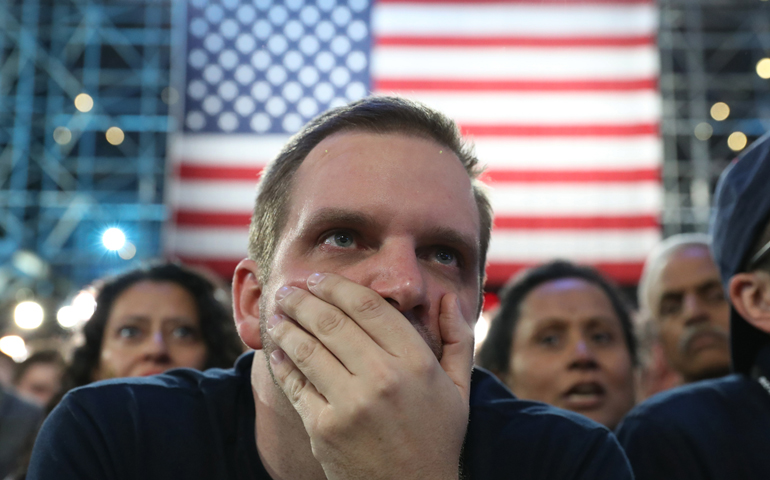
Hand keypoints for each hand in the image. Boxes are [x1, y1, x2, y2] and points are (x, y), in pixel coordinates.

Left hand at [266, 273, 473, 479]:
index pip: (369, 307)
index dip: (338, 287)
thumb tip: (448, 299)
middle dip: (304, 299)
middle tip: (288, 289)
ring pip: (308, 349)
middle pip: (332, 322)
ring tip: (277, 314)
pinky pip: (296, 385)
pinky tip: (276, 351)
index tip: (320, 279)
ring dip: (286, 325)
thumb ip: (457, 340)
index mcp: (417, 363)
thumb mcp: (459, 389)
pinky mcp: (324, 429)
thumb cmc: (436, 438)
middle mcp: (383, 378)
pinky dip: (282, 363)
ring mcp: (350, 404)